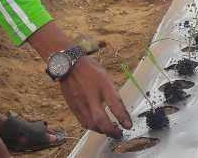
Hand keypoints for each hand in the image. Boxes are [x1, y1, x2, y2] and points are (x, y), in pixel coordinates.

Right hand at [27, 22, 130, 138]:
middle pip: (101, 120)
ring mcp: (81, 103)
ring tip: (110, 131)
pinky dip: (93, 127)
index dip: (123, 117)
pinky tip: (98, 126)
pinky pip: (84, 122)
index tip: (129, 126)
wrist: (69, 65)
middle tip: (119, 134)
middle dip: (112, 131)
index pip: (115, 104)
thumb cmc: (90, 69)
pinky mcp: (73, 107)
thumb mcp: (105, 77)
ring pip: (92, 125)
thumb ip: (111, 93)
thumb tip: (120, 109)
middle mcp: (91, 95)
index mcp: (103, 85)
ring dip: (103, 131)